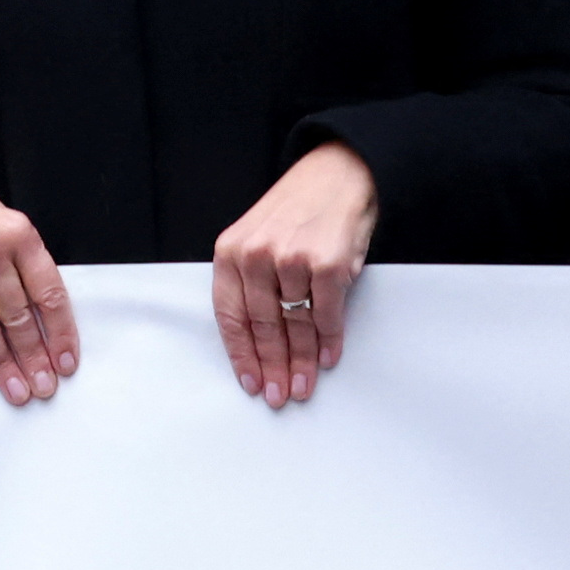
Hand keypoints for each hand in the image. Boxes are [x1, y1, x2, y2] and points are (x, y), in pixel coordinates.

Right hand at [0, 157, 77, 407]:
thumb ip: (21, 261)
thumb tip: (44, 321)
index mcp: (17, 232)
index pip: (49, 293)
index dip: (60, 333)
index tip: (65, 363)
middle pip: (20, 315)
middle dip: (34, 358)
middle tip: (43, 387)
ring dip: (4, 363)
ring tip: (16, 389)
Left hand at [208, 142, 379, 410]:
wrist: (339, 173)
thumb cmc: (298, 210)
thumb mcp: (259, 237)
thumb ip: (253, 281)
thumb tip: (261, 341)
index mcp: (231, 250)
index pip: (230, 315)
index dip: (241, 354)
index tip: (250, 383)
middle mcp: (256, 254)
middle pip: (262, 327)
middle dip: (272, 367)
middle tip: (279, 396)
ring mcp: (291, 259)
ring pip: (294, 326)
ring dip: (300, 362)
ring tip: (303, 386)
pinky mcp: (326, 264)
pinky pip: (326, 315)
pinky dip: (329, 341)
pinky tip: (328, 358)